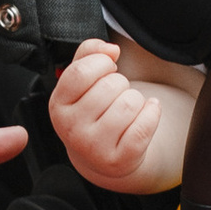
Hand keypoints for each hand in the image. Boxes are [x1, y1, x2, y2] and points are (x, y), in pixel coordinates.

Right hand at [49, 39, 164, 195]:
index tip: (107, 68)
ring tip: (127, 108)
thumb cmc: (92, 112)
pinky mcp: (118, 160)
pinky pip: (145, 125)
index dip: (101, 62)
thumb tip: (110, 49)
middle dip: (121, 83)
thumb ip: (88, 53)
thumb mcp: (81, 82)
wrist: (100, 156)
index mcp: (58, 105)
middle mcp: (71, 129)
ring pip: (130, 103)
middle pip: (110, 85)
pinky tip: (146, 113)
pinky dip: (152, 113)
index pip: (81, 72)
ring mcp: (94, 147)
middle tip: (115, 95)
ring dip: (136, 99)